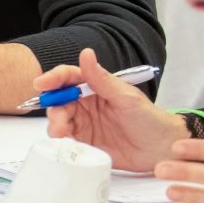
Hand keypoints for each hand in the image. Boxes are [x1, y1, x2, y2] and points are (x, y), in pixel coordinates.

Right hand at [37, 47, 185, 171]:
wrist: (161, 149)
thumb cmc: (149, 119)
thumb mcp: (126, 97)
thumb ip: (102, 79)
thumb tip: (85, 53)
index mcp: (95, 88)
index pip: (68, 78)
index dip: (53, 79)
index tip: (41, 84)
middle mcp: (85, 104)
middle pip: (58, 102)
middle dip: (54, 111)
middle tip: (59, 124)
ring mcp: (84, 124)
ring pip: (59, 122)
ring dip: (56, 128)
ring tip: (63, 137)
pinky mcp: (84, 144)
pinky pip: (66, 141)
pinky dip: (63, 143)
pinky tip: (68, 146)